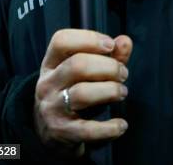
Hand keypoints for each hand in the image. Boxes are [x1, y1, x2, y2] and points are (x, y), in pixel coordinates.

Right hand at [33, 29, 132, 157]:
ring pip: (82, 93)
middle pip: (77, 65)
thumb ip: (109, 55)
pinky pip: (87, 130)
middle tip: (123, 74)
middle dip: (108, 67)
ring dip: (110, 91)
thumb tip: (125, 41)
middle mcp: (47, 84)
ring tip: (122, 92)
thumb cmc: (74, 92)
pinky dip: (108, 128)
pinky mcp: (62, 133)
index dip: (89, 38)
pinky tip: (121, 125)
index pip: (61, 41)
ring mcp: (52, 109)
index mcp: (51, 63)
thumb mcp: (86, 71)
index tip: (111, 45)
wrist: (50, 133)